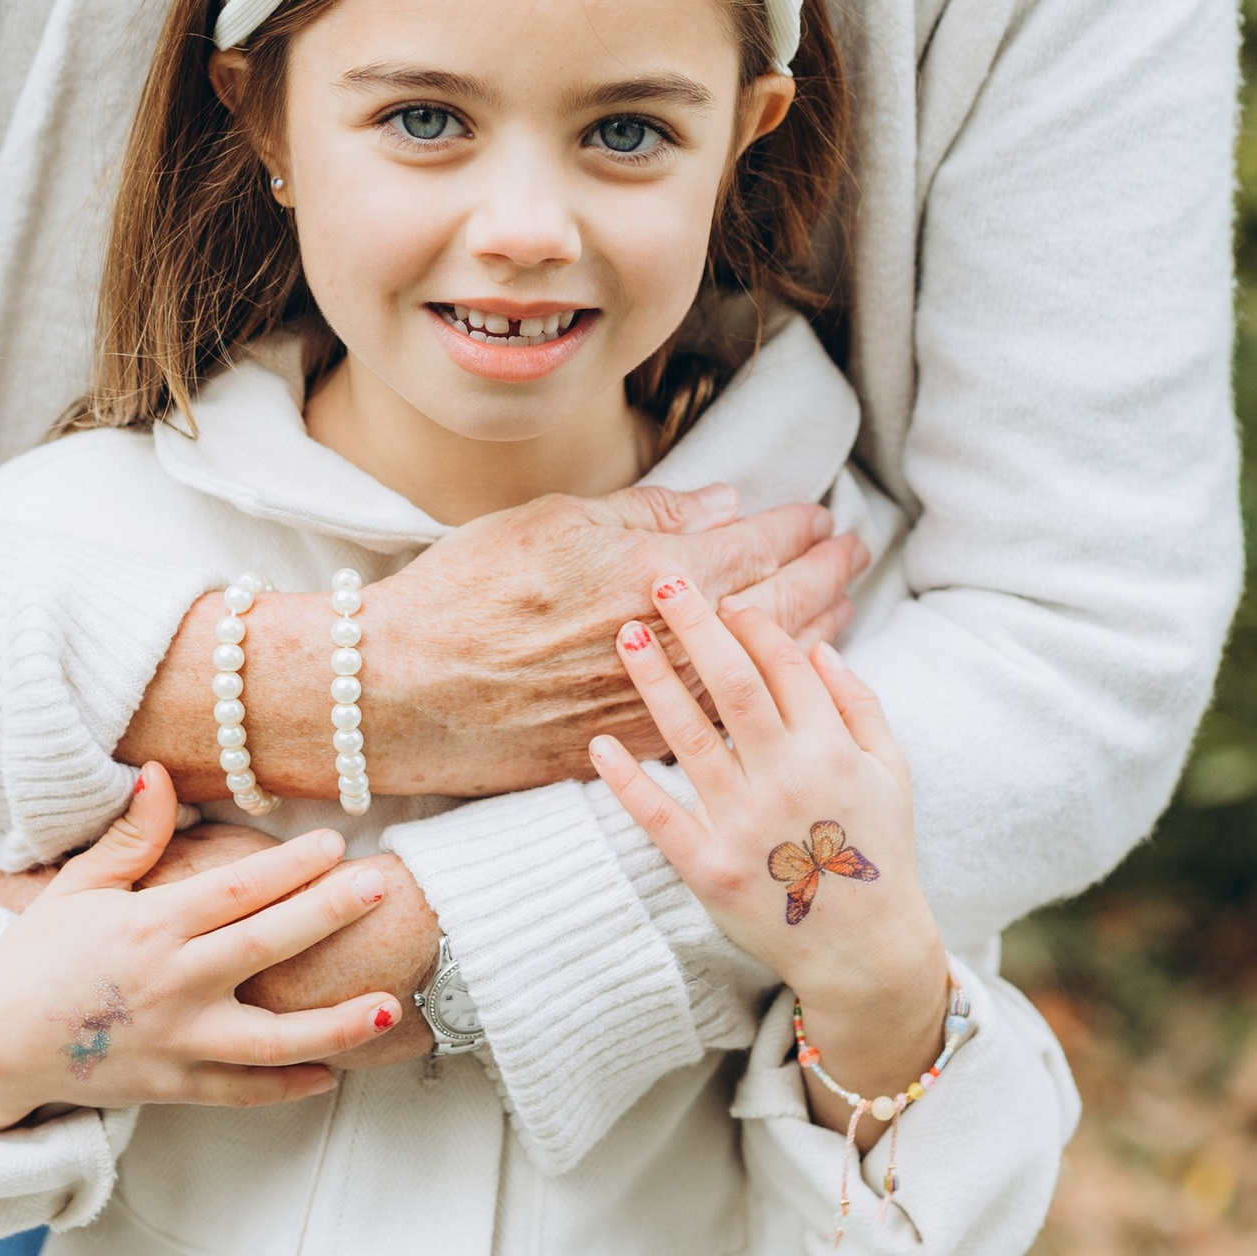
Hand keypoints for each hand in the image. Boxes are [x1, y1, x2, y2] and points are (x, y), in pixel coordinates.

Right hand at [36, 818, 437, 1066]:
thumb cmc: (37, 957)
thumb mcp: (77, 887)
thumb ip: (131, 837)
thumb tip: (158, 772)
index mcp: (148, 926)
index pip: (235, 890)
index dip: (289, 865)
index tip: (334, 842)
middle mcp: (171, 983)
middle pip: (265, 947)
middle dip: (328, 915)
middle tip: (382, 887)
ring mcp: (177, 1041)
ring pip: (272, 1038)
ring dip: (337, 1024)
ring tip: (392, 1006)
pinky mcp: (174, 1086)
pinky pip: (245, 1091)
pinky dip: (291, 1086)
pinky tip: (335, 1071)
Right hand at [121, 482, 868, 808]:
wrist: (401, 687)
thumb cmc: (464, 590)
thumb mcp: (553, 521)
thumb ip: (647, 515)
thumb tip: (720, 508)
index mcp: (651, 575)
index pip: (754, 548)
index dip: (799, 532)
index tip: (825, 518)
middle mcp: (668, 646)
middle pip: (777, 613)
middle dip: (827, 581)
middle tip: (855, 557)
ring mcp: (654, 705)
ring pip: (756, 674)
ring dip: (807, 639)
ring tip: (838, 612)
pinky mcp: (626, 747)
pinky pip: (716, 719)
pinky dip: (754, 694)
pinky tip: (772, 682)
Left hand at [588, 595, 949, 1116]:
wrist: (866, 951)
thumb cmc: (878, 850)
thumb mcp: (891, 770)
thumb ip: (860, 703)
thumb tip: (818, 645)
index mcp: (831, 750)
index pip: (784, 666)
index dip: (752, 623)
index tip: (725, 594)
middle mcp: (786, 779)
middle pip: (733, 685)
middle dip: (697, 626)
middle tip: (662, 580)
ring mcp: (744, 825)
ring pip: (689, 737)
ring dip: (654, 682)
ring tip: (626, 634)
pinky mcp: (708, 868)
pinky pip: (659, 817)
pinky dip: (626, 781)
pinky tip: (598, 742)